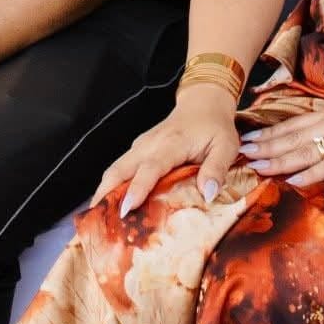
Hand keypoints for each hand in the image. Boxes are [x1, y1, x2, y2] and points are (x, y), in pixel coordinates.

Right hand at [95, 84, 239, 216]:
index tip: (126, 209)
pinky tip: (111, 205)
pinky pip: (121, 168)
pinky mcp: (139, 149)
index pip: (150, 168)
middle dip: (106, 193)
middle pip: (120, 168)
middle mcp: (150, 144)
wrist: (203, 102)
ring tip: (98, 219)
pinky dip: (112, 185)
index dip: (137, 188)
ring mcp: (141, 145)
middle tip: (97, 221)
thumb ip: (217, 169)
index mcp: (172, 143)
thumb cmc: (215, 127)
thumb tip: (207, 194)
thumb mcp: (226, 146)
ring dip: (105, 191)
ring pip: (116, 168)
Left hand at [239, 93, 323, 189]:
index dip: (268, 133)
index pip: (291, 124)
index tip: (247, 139)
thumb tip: (308, 135)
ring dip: (278, 161)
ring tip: (258, 167)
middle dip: (264, 147)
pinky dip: (309, 174)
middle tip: (242, 154)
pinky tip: (293, 181)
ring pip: (304, 151)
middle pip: (291, 137)